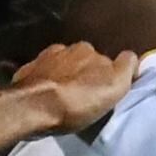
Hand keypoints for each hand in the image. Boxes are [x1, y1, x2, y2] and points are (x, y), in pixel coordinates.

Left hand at [7, 42, 138, 136]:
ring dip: (63, 75)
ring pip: (61, 64)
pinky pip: (40, 73)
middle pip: (83, 60)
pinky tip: (43, 94)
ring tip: (62, 96)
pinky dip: (44, 80)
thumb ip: (126, 68)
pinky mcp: (26, 70)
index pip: (107, 59)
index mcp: (89, 50)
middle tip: (83, 95)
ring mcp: (45, 57)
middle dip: (84, 73)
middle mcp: (68, 48)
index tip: (105, 90)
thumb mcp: (114, 87)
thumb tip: (129, 58)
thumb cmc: (76, 101)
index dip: (109, 74)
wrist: (32, 107)